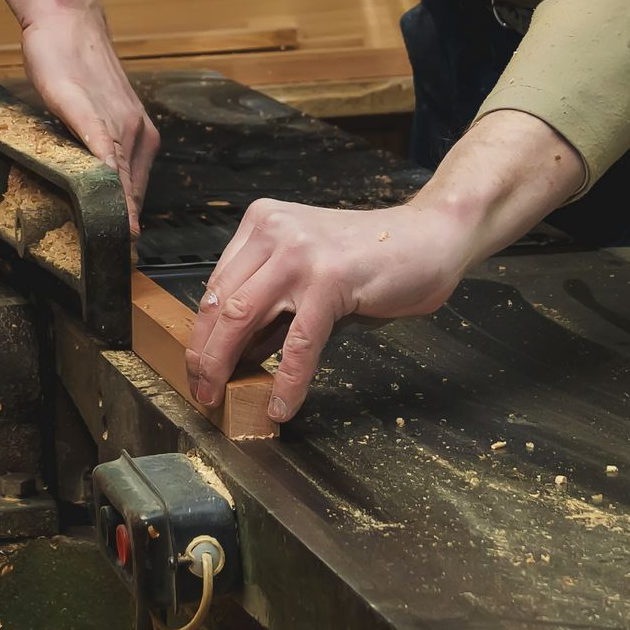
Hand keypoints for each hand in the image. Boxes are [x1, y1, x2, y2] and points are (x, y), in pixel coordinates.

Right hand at [20, 5, 159, 232]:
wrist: (65, 19)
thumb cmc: (74, 63)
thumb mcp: (91, 112)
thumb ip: (96, 146)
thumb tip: (92, 180)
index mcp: (140, 135)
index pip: (138, 189)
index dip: (132, 222)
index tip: (128, 252)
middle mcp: (137, 131)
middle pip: (134, 191)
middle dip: (127, 226)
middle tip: (122, 262)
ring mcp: (116, 122)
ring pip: (122, 179)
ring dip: (120, 214)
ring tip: (115, 245)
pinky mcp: (88, 112)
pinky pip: (102, 153)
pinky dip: (107, 180)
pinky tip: (107, 201)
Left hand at [183, 198, 468, 422]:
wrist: (432, 237)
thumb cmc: (374, 259)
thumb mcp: (309, 276)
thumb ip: (273, 306)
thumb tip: (238, 352)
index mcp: (263, 224)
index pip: (217, 283)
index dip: (203, 330)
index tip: (197, 365)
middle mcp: (274, 231)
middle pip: (221, 301)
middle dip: (204, 353)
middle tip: (200, 389)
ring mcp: (301, 253)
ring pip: (243, 317)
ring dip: (226, 365)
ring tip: (222, 397)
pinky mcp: (330, 279)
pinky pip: (299, 341)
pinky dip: (287, 379)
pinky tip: (281, 404)